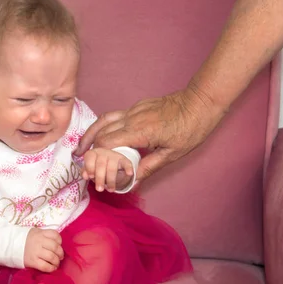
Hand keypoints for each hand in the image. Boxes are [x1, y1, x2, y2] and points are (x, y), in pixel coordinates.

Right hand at [24, 228, 63, 272]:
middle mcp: (39, 241)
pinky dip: (51, 268)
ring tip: (56, 263)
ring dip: (57, 262)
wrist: (11, 245)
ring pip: (52, 257)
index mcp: (41, 233)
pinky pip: (45, 266)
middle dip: (60, 253)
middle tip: (60, 257)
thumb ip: (45, 236)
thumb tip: (57, 244)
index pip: (55, 235)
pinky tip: (52, 268)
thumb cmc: (25, 240)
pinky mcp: (32, 261)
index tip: (59, 245)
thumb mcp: (35, 233)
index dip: (59, 241)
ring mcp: (36, 252)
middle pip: (55, 247)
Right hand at [75, 84, 225, 182]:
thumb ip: (149, 167)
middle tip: (83, 163)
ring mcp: (133, 110)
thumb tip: (133, 182)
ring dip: (90, 133)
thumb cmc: (191, 128)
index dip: (96, 157)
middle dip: (90, 148)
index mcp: (140, 131)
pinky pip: (114, 116)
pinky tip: (101, 134)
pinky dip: (103, 126)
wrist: (201, 101)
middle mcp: (132, 118)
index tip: (92, 169)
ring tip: (81, 146)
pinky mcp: (137, 106)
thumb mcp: (172, 154)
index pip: (107, 143)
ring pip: (104, 120)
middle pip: (101, 132)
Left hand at [81, 148, 133, 191]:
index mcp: (93, 153)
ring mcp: (114, 155)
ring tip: (110, 190)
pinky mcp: (124, 159)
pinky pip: (127, 163)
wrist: (111, 161)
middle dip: (100, 178)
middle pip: (101, 164)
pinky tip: (129, 174)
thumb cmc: (97, 167)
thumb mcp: (90, 169)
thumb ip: (86, 172)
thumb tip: (85, 176)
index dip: (90, 167)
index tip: (91, 177)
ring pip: (112, 167)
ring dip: (111, 180)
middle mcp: (103, 152)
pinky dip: (128, 168)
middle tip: (99, 189)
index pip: (90, 157)